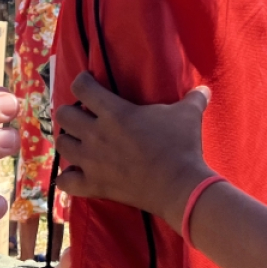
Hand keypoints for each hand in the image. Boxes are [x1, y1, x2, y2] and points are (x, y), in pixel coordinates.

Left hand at [55, 72, 212, 230]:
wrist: (181, 186)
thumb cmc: (181, 146)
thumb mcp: (188, 115)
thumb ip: (193, 99)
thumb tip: (205, 89)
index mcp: (114, 112)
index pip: (81, 87)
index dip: (82, 81)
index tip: (88, 83)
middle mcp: (96, 134)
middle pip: (63, 115)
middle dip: (71, 113)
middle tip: (84, 116)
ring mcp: (92, 161)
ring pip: (61, 145)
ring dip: (68, 141)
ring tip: (79, 142)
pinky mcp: (94, 185)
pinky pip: (65, 182)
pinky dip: (67, 178)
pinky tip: (75, 174)